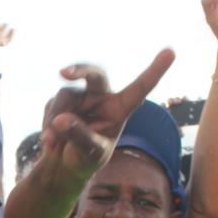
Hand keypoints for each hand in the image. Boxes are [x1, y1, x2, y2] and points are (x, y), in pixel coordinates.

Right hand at [39, 49, 176, 181]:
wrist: (64, 165)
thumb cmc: (86, 159)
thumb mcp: (89, 153)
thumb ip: (80, 137)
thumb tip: (60, 119)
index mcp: (120, 108)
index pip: (139, 88)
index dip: (155, 70)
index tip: (171, 51)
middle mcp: (101, 98)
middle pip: (94, 74)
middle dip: (79, 70)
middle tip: (64, 74)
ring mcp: (79, 98)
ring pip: (64, 96)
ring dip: (55, 119)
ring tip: (52, 142)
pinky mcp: (60, 102)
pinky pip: (50, 108)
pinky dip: (47, 126)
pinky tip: (50, 144)